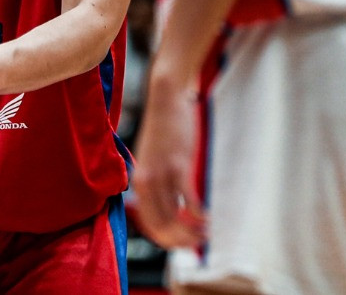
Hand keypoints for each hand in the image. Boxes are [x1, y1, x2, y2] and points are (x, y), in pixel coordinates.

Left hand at [131, 81, 206, 248]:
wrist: (165, 100)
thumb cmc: (163, 130)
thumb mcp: (152, 160)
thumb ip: (155, 182)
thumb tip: (168, 206)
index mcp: (138, 182)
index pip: (148, 224)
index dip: (166, 240)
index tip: (182, 246)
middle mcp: (146, 182)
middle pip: (161, 226)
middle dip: (180, 242)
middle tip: (198, 244)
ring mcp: (162, 175)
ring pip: (175, 218)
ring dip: (192, 232)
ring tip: (206, 234)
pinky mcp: (178, 166)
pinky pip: (189, 202)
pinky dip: (199, 216)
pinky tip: (208, 218)